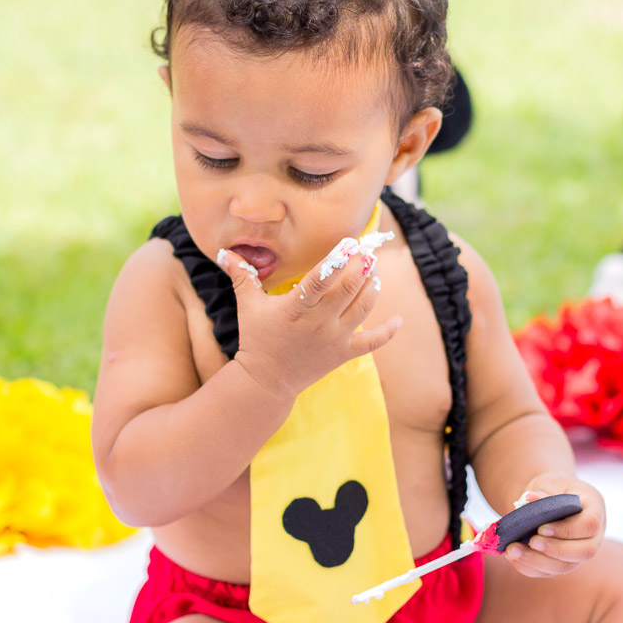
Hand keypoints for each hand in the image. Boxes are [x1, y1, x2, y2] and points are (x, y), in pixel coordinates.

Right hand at [217, 240, 402, 398]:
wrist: (266, 381)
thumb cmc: (257, 339)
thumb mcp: (247, 306)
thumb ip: (242, 275)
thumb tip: (224, 251)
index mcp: (296, 308)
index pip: (321, 278)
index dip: (338, 259)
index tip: (350, 242)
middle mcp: (319, 323)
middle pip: (350, 289)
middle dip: (363, 266)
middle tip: (368, 251)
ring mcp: (334, 339)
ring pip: (364, 308)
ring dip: (373, 286)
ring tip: (374, 270)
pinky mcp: (344, 354)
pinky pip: (373, 342)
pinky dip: (389, 331)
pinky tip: (399, 319)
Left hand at [503, 473, 605, 577]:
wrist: (550, 498)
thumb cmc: (553, 488)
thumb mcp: (549, 483)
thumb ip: (543, 492)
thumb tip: (529, 498)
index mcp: (595, 509)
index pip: (589, 525)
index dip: (566, 530)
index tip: (541, 528)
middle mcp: (593, 535)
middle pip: (585, 552)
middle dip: (555, 550)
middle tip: (531, 542)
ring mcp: (579, 552)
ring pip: (566, 566)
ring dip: (538, 562)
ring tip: (513, 551)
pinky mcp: (563, 562)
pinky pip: (549, 572)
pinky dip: (529, 567)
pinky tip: (512, 557)